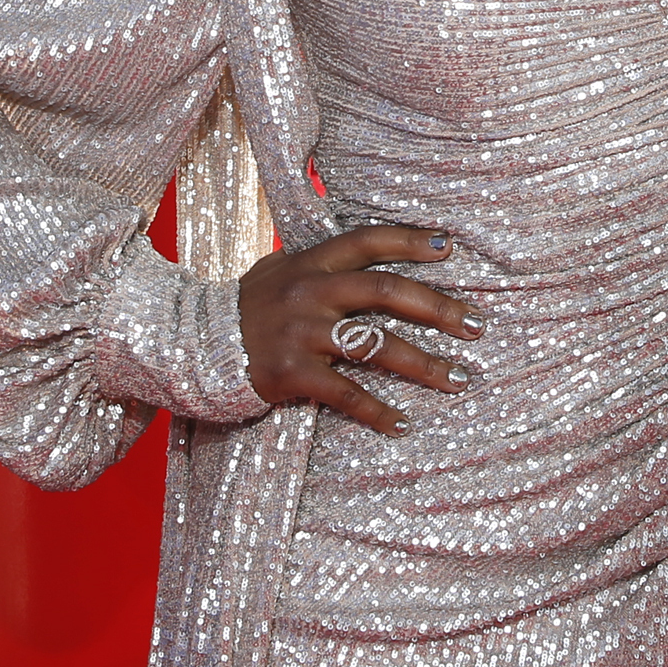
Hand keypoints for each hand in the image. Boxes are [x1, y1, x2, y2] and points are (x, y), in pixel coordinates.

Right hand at [238, 225, 482, 435]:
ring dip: (424, 364)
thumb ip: (319, 262)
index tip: (449, 247)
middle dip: (438, 308)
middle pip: (384, 291)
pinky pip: (345, 394)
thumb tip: (368, 251)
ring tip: (458, 379)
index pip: (367, 241)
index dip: (409, 241)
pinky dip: (378, 411)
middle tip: (476, 326)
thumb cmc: (246, 306)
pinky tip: (403, 425)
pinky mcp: (291, 372)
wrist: (191, 343)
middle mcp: (309, 293)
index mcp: (310, 263)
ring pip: (375, 346)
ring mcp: (301, 333)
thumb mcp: (277, 270)